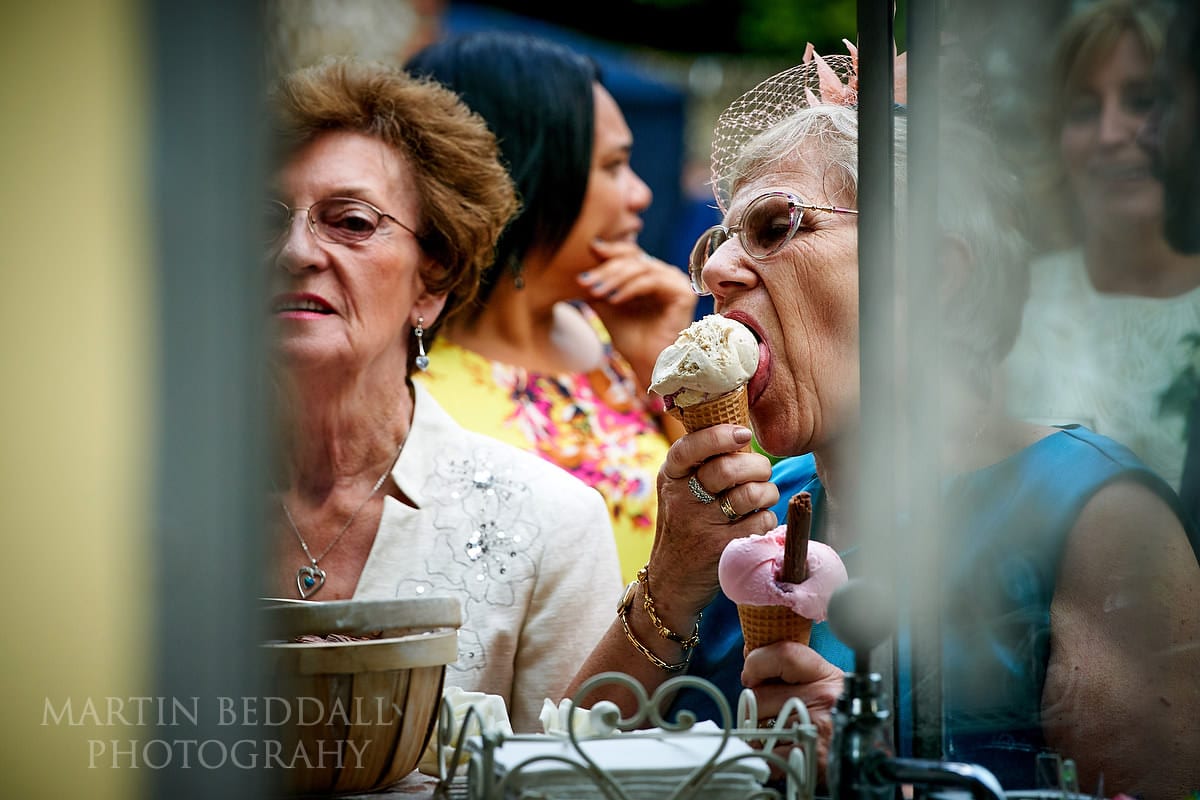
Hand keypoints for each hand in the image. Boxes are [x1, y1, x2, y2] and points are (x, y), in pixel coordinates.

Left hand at [580, 239, 696, 391]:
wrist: (648, 364)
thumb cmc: (630, 338)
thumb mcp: (607, 306)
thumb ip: (598, 284)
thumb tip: (578, 267)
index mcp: (650, 273)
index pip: (629, 253)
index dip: (609, 252)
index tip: (587, 255)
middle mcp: (665, 273)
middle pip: (634, 258)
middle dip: (606, 269)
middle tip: (584, 281)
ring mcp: (676, 281)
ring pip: (641, 268)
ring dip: (614, 278)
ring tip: (595, 292)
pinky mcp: (683, 292)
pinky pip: (652, 282)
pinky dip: (630, 288)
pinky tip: (614, 300)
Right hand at [647, 424, 777, 627]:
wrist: (671, 580)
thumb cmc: (683, 525)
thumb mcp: (677, 490)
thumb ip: (700, 463)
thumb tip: (742, 433)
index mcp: (670, 477)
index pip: (690, 447)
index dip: (719, 437)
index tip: (743, 434)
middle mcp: (681, 499)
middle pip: (728, 469)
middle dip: (757, 465)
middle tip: (761, 471)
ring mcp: (700, 525)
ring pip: (752, 494)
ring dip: (767, 492)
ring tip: (763, 496)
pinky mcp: (721, 548)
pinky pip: (761, 522)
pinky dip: (767, 519)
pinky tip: (756, 521)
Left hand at [742, 641, 844, 786]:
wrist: (868, 758)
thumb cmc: (844, 720)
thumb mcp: (829, 687)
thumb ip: (796, 675)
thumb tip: (753, 671)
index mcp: (827, 676)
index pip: (783, 655)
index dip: (757, 662)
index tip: (751, 674)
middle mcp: (823, 699)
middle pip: (760, 695)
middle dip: (755, 707)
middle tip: (767, 714)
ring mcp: (816, 729)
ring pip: (758, 726)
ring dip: (758, 733)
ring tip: (776, 734)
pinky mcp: (810, 758)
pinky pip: (767, 753)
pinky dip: (765, 755)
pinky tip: (775, 752)